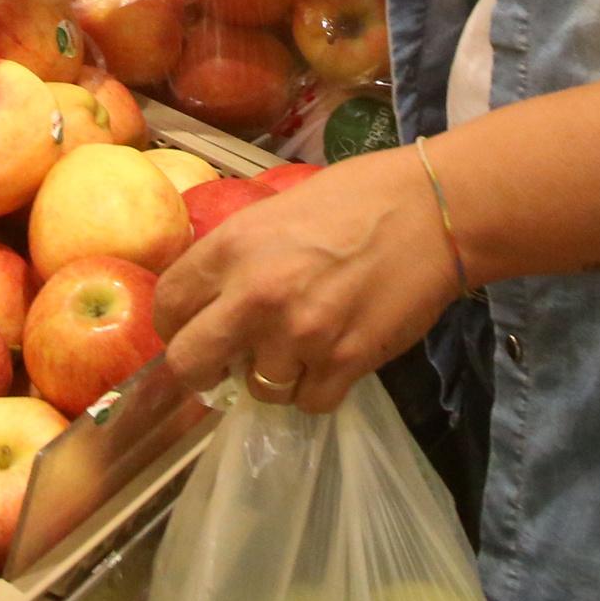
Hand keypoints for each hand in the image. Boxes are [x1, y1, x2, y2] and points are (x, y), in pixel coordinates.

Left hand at [157, 148, 462, 413]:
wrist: (432, 211)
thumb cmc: (357, 198)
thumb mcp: (276, 210)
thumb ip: (238, 256)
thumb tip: (212, 299)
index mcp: (231, 248)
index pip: (167, 305)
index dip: (175, 324)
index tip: (191, 329)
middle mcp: (255, 296)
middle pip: (189, 363)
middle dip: (202, 369)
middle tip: (226, 362)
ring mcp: (299, 335)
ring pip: (257, 390)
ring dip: (275, 375)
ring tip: (302, 347)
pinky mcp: (344, 363)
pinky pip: (308, 402)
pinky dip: (317, 389)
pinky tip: (333, 358)